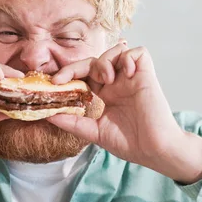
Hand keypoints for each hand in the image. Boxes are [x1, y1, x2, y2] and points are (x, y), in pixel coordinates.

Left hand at [48, 42, 201, 182]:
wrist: (154, 150)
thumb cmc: (129, 143)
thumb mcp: (93, 132)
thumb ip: (72, 122)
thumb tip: (48, 115)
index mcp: (104, 95)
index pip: (83, 75)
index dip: (68, 74)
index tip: (54, 82)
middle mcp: (117, 84)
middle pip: (94, 61)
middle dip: (77, 66)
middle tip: (66, 78)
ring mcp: (132, 78)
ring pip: (115, 51)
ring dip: (104, 60)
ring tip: (106, 79)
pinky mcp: (146, 75)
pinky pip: (138, 52)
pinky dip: (128, 57)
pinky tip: (126, 74)